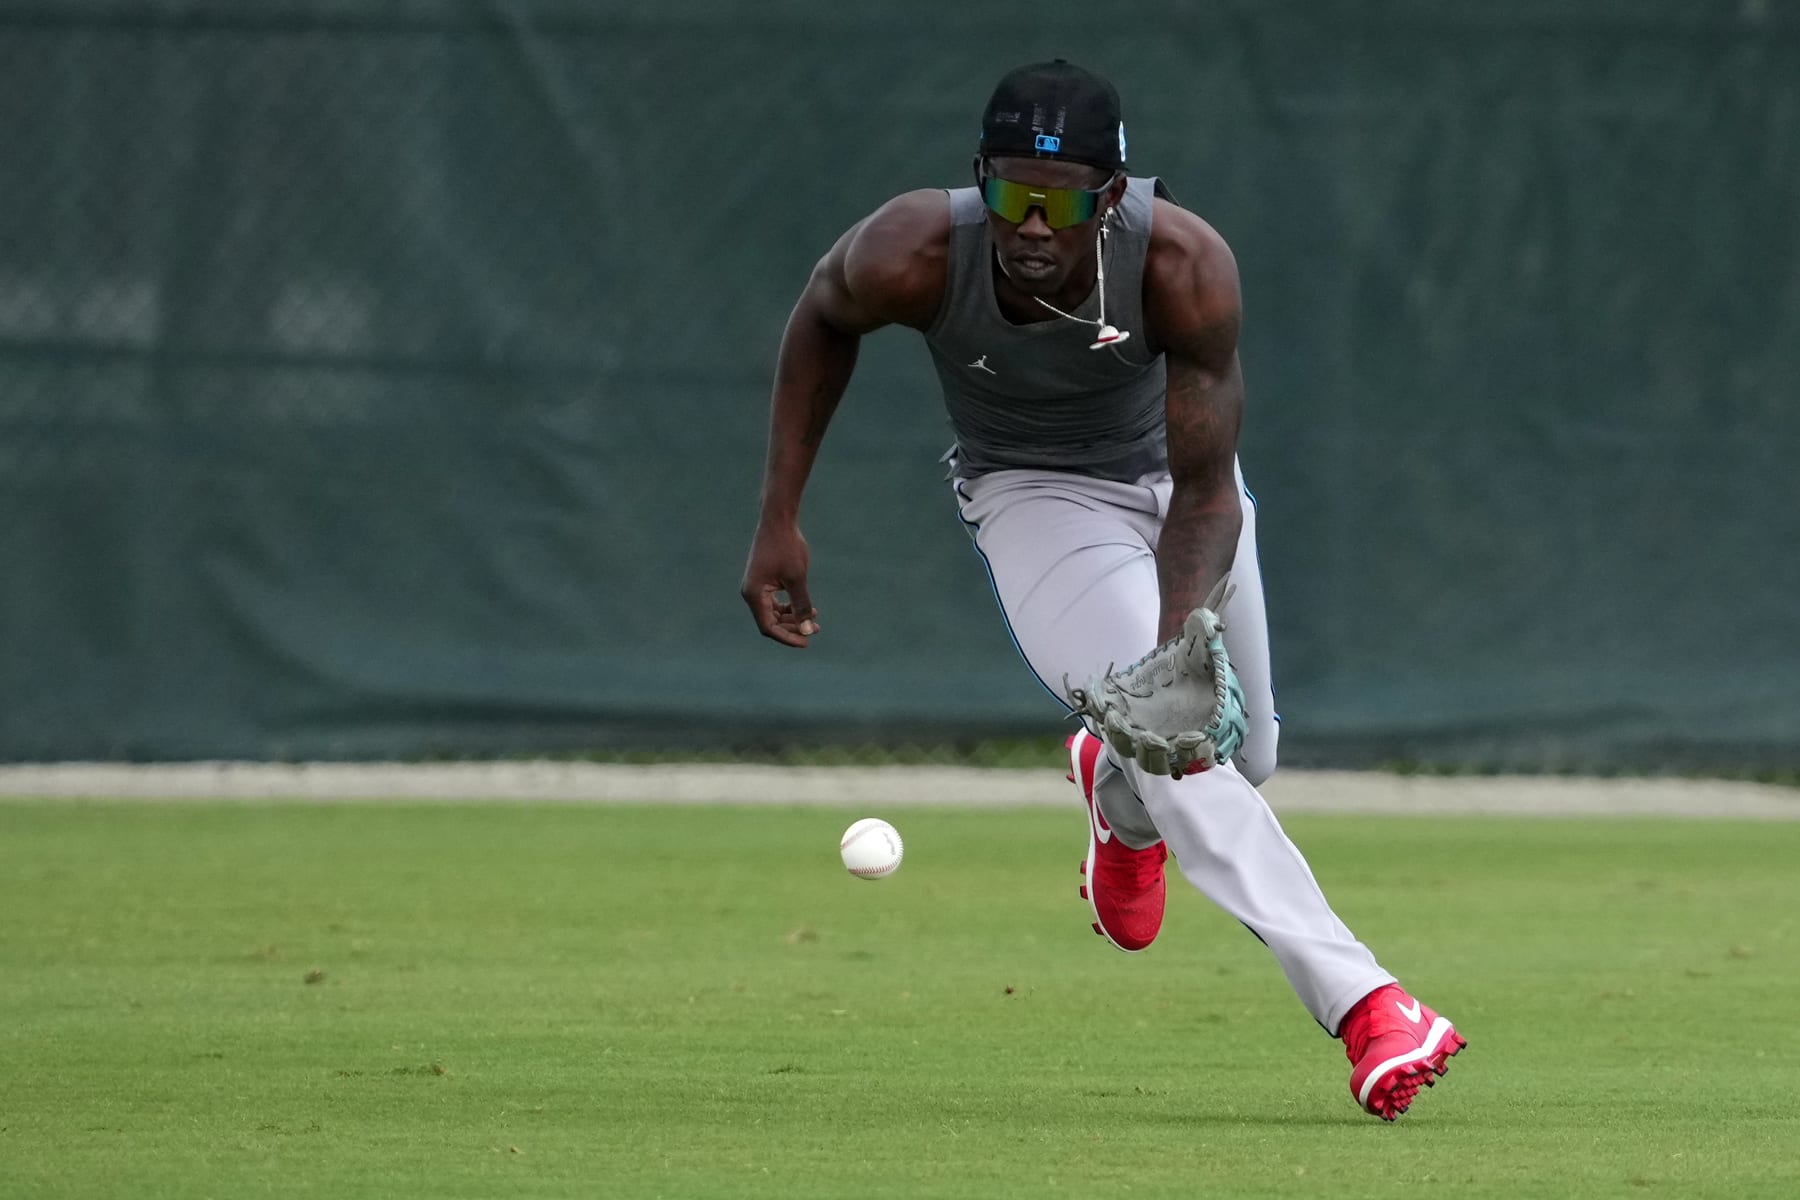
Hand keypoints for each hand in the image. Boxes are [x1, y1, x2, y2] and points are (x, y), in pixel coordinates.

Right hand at [741, 521, 820, 647]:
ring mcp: (756, 586)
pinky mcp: (763, 580)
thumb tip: (807, 629)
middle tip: (815, 629)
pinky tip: (807, 607)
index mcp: (754, 594)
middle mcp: (751, 593)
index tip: (806, 642)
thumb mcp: (797, 578)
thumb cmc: (787, 547)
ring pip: (773, 613)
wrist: (778, 520)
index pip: (768, 627)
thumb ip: (801, 605)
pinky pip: (774, 602)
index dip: (787, 637)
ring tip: (814, 617)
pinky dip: (789, 606)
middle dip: (793, 628)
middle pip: (770, 622)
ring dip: (792, 617)